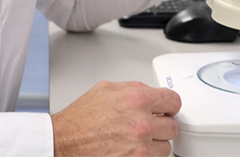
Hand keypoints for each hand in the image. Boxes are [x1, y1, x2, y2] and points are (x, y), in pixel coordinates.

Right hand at [51, 81, 180, 156]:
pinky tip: (131, 148)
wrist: (65, 140)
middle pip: (172, 125)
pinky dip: (145, 155)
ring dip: (154, 143)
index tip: (167, 108)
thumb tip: (150, 93)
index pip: (173, 100)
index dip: (169, 105)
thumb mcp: (105, 89)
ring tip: (135, 138)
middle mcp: (142, 122)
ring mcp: (141, 146)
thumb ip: (132, 88)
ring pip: (166, 146)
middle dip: (161, 125)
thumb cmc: (81, 118)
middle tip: (147, 125)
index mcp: (135, 99)